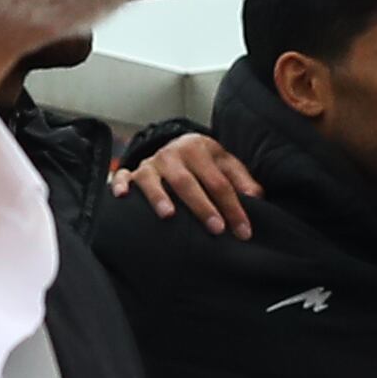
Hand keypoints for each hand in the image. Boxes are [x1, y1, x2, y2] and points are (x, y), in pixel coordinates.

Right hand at [111, 134, 262, 236]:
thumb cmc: (204, 162)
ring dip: (159, 197)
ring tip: (168, 215)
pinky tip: (122, 196)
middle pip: (187, 182)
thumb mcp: (225, 163)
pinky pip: (122, 176)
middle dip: (202, 206)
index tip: (243, 231)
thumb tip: (257, 198)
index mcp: (199, 149)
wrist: (175, 146)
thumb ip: (241, 179)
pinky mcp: (132, 172)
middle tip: (216, 228)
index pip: (219, 181)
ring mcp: (150, 163)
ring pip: (152, 179)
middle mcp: (172, 154)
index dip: (233, 206)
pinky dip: (120, 185)